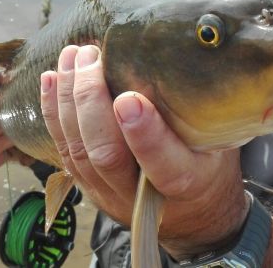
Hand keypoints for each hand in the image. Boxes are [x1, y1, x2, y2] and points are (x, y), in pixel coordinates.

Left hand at [41, 45, 248, 258]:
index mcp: (187, 184)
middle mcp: (142, 196)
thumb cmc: (210, 164)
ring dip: (68, 100)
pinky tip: (51, 79)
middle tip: (91, 57)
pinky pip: (64, 150)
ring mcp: (109, 194)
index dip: (144, 136)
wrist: (193, 216)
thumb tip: (184, 57)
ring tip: (70, 57)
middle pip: (107, 156)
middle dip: (91, 101)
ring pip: (79, 151)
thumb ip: (203, 114)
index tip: (130, 99)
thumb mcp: (221, 142)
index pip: (165, 167)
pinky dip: (53, 113)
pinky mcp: (88, 186)